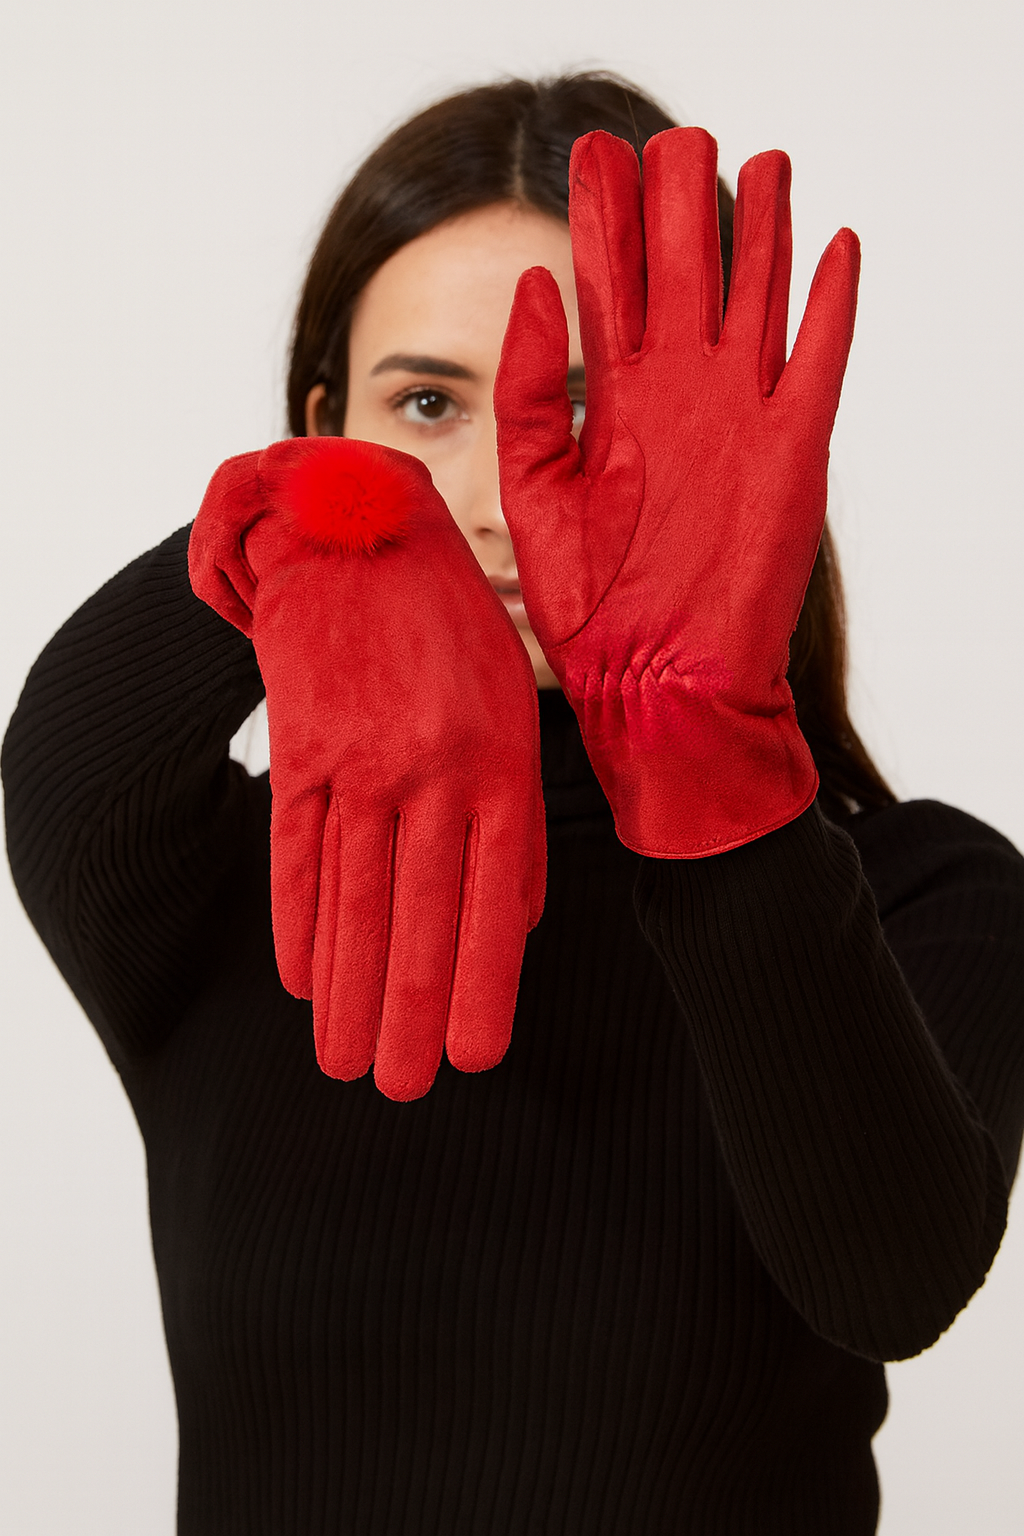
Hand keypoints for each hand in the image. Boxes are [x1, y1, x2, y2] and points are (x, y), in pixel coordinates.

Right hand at [190, 437, 545, 1099]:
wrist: (358, 538)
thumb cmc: (452, 638)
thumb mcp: (514, 716)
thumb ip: (516, 824)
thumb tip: (515, 927)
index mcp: (500, 765)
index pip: (493, 901)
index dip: (482, 985)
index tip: (475, 1056)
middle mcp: (432, 771)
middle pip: (420, 916)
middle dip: (411, 1013)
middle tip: (403, 1091)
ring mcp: (361, 760)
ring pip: (355, 899)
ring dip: (350, 990)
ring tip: (345, 1063)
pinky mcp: (302, 747)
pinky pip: (297, 852)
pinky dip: (299, 923)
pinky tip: (303, 982)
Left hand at [494, 128, 859, 857]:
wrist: (655, 687)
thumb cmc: (589, 607)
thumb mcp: (534, 487)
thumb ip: (531, 389)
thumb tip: (530, 285)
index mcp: (613, 405)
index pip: (609, 286)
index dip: (601, 219)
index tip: (589, 153)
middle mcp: (678, 398)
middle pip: (684, 274)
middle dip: (679, 203)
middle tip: (674, 136)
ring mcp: (740, 419)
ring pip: (755, 298)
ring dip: (759, 229)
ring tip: (757, 160)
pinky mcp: (794, 451)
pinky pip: (820, 359)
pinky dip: (831, 303)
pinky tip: (835, 245)